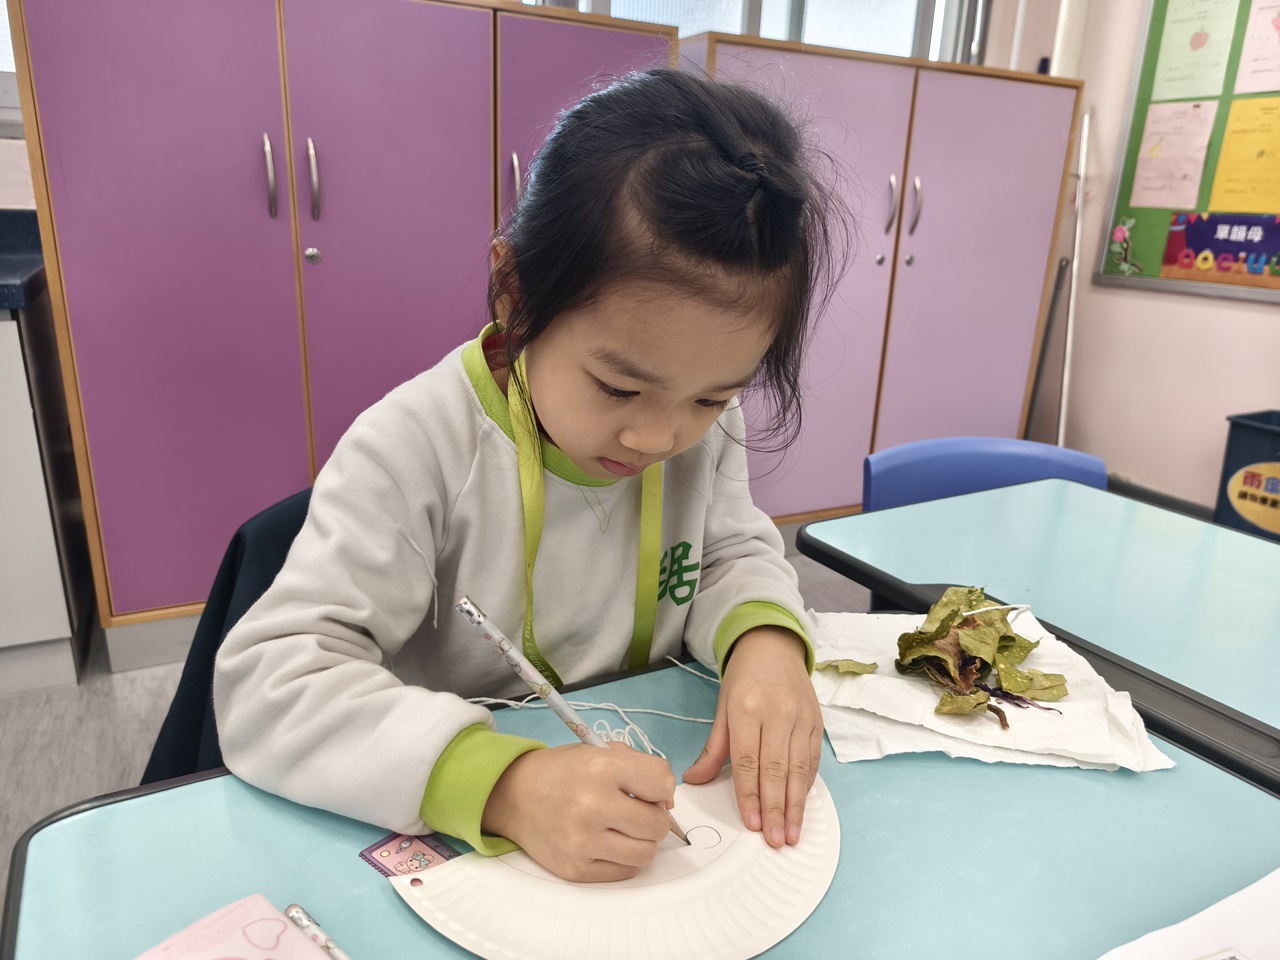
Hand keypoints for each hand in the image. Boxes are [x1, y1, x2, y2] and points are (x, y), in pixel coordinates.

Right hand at [481, 742, 676, 881]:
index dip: (662, 788)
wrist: (515, 795)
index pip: (662, 783)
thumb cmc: (564, 772)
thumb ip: (642, 768)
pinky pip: (624, 872)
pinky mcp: (576, 869)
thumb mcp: (600, 751)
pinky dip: (624, 859)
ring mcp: (582, 841)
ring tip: (625, 829)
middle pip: (657, 825)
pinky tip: (608, 842)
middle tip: (637, 812)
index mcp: (600, 768)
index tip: (649, 789)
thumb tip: (667, 804)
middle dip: (654, 818)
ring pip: (646, 854)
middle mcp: (591, 805)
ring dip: (642, 842)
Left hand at [682, 627, 822, 847]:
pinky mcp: (817, 723)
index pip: (749, 762)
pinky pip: (813, 761)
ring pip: (799, 770)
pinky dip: (807, 786)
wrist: (773, 647)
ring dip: (797, 805)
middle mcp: (778, 715)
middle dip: (777, 809)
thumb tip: (694, 781)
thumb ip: (713, 749)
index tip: (753, 825)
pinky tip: (802, 806)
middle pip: (777, 770)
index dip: (751, 796)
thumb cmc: (744, 679)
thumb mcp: (722, 708)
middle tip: (777, 840)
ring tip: (793, 833)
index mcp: (748, 710)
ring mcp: (801, 719)